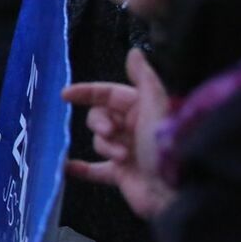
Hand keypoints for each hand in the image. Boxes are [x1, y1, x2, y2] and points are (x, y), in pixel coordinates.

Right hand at [62, 49, 174, 218]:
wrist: (174, 189)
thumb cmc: (164, 145)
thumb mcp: (155, 105)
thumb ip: (143, 78)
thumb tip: (134, 52)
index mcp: (142, 109)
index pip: (108, 94)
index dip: (87, 92)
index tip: (66, 95)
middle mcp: (134, 128)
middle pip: (100, 117)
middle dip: (100, 124)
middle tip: (110, 132)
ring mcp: (127, 151)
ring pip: (99, 141)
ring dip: (105, 147)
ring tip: (123, 157)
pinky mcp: (122, 174)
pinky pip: (96, 170)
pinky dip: (81, 169)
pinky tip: (67, 166)